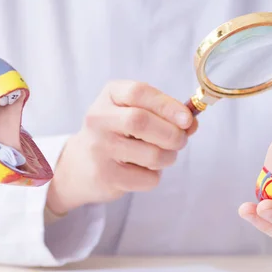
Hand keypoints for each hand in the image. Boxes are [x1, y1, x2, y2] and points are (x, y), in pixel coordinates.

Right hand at [46, 80, 196, 214]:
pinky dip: (155, 176)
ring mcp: (99, 148)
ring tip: (165, 156)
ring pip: (151, 154)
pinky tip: (143, 171)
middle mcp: (99, 119)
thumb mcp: (134, 112)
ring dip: (168, 157)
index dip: (168, 105)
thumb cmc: (117, 133)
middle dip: (172, 134)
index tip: (188, 119)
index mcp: (109, 95)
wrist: (79, 165)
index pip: (139, 92)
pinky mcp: (105, 175)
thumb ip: (164, 114)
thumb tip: (192, 123)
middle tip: (181, 141)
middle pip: (142, 122)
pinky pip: (146, 178)